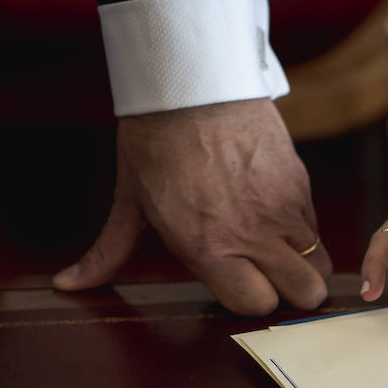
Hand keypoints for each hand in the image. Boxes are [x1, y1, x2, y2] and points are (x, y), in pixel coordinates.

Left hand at [52, 98, 332, 315]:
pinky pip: (315, 227)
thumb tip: (68, 285)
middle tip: (270, 276)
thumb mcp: (129, 200)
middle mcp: (251, 235)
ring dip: (301, 263)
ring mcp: (282, 209)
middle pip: (304, 294)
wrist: (192, 82)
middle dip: (290, 293)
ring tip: (275, 247)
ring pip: (319, 263)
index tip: (239, 286)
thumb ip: (109, 252)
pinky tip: (275, 213)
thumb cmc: (154, 140)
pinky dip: (302, 230)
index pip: (256, 306)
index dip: (250, 300)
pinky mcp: (300, 184)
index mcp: (206, 246)